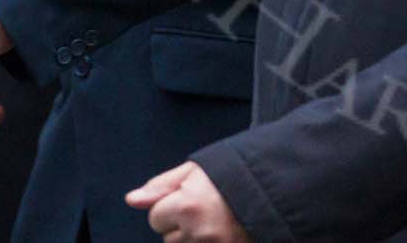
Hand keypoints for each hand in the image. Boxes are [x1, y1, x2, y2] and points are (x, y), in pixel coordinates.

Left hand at [127, 161, 247, 241]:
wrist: (274, 184)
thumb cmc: (233, 174)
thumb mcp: (196, 170)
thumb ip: (161, 186)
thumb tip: (131, 200)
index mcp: (187, 205)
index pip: (155, 218)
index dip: (169, 206)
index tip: (189, 198)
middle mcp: (198, 230)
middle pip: (168, 238)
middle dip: (181, 225)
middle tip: (205, 208)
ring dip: (194, 238)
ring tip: (215, 220)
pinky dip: (205, 242)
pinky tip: (218, 231)